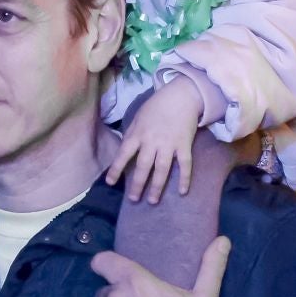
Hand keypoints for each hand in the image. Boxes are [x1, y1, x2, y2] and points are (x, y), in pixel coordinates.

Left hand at [106, 77, 203, 202]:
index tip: (110, 182)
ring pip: (162, 169)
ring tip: (152, 200)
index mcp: (138, 133)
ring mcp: (169, 144)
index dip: (116, 169)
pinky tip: (182, 192)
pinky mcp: (184, 145)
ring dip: (157, 186)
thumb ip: (131, 134)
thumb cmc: (157, 106)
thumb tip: (123, 152)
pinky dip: (184, 178)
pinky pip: (185, 164)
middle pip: (144, 166)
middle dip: (138, 184)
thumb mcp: (138, 117)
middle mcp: (152, 141)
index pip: (124, 153)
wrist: (181, 96)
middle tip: (133, 199)